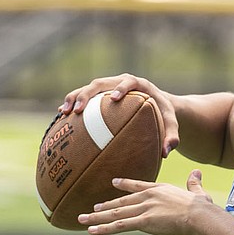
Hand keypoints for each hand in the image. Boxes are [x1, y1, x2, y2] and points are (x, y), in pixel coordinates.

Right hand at [60, 73, 178, 158]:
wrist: (157, 104)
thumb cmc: (164, 114)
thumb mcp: (171, 123)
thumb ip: (172, 136)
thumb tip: (166, 153)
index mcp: (139, 84)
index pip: (128, 82)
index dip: (120, 88)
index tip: (113, 98)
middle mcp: (120, 82)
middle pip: (100, 83)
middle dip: (87, 94)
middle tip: (79, 110)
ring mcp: (108, 86)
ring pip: (88, 88)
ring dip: (75, 98)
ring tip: (65, 113)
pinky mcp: (100, 94)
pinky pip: (84, 96)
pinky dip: (73, 103)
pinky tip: (62, 116)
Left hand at [78, 170, 213, 234]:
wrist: (199, 216)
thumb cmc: (201, 207)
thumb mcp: (197, 193)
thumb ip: (194, 183)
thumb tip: (197, 173)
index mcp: (160, 189)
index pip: (138, 185)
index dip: (125, 184)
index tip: (114, 182)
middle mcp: (148, 197)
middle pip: (122, 201)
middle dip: (106, 205)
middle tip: (93, 208)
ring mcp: (144, 208)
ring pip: (115, 212)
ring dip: (98, 217)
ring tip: (83, 219)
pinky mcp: (143, 222)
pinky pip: (118, 225)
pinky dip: (104, 228)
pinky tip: (91, 230)